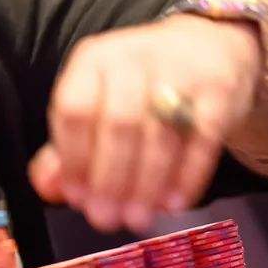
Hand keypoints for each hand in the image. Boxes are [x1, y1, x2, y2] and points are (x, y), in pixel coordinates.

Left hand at [29, 15, 261, 233]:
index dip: (73, 158)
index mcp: (94, 59)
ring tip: (137, 219)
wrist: (208, 48)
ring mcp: (181, 70)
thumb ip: (66, 147)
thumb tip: (47, 186)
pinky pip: (203, 138)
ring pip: (160, 135)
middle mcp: (134, 58)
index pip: (75, 109)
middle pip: (118, 124)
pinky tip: (174, 204)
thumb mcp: (97, 103)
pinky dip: (188, 175)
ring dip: (147, 184)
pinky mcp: (219, 89)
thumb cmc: (139, 87)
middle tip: (106, 219)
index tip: (77, 197)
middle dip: (110, 179)